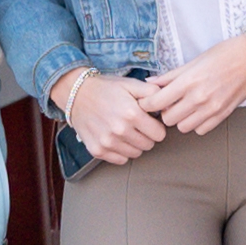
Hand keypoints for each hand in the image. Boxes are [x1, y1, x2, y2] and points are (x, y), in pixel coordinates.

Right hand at [53, 66, 167, 164]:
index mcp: (132, 114)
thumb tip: (167, 103)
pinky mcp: (97, 151)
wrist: (78, 95)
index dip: (158, 127)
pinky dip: (122, 152)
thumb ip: (152, 92)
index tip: (152, 122)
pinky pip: (120, 160)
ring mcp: (107, 143)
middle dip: (148, 136)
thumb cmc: (107, 89)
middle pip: (148, 145)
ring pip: (135, 154)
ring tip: (128, 131)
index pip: (159, 134)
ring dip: (135, 144)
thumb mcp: (131, 84)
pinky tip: (118, 139)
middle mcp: (120, 131)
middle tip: (140, 125)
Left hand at [141, 31, 245, 139]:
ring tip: (184, 107)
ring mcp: (212, 109)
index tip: (147, 101)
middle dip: (165, 111)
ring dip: (180, 119)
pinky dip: (196, 123)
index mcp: (189, 81)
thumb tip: (150, 83)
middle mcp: (199, 98)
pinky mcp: (222, 116)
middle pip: (168, 119)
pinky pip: (200, 130)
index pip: (157, 102)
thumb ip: (171, 75)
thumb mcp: (195, 60)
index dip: (147, 103)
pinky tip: (199, 111)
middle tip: (168, 102)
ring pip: (182, 128)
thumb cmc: (225, 54)